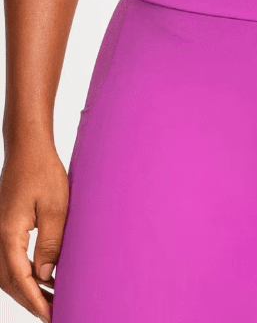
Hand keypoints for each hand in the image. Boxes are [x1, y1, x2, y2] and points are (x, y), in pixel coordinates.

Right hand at [0, 139, 68, 321]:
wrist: (27, 147)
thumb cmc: (43, 171)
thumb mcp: (55, 207)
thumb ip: (49, 243)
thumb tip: (45, 277)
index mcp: (9, 235)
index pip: (21, 279)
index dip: (36, 301)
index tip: (52, 317)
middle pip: (10, 282)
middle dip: (31, 301)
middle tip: (55, 313)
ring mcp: (1, 231)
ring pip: (8, 273)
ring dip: (27, 289)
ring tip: (52, 300)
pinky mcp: (6, 226)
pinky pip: (12, 259)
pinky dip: (25, 273)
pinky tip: (45, 276)